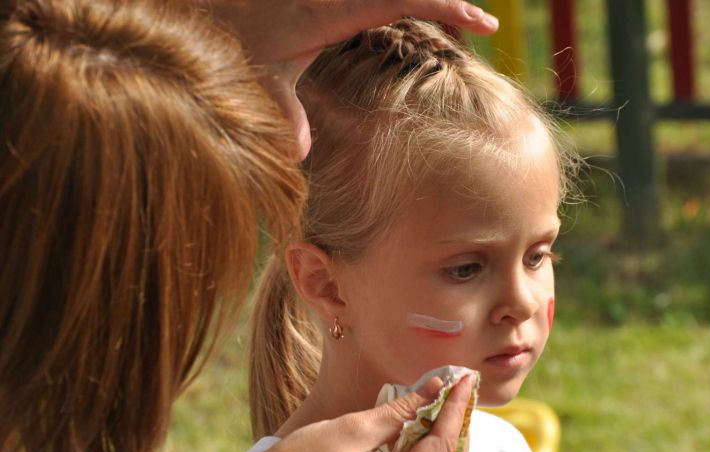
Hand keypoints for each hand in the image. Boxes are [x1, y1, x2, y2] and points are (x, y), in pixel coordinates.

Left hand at [203, 1, 498, 156]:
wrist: (202, 1)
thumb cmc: (231, 35)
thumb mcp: (262, 75)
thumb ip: (286, 113)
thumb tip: (300, 158)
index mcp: (338, 7)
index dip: (450, 8)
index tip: (486, 22)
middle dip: (449, 3)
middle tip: (480, 24)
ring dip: (427, 2)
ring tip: (459, 22)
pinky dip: (405, 4)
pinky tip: (414, 19)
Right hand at [240, 372, 475, 451]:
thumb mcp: (353, 429)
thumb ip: (401, 410)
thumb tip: (435, 388)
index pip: (442, 446)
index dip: (455, 408)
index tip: (466, 378)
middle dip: (458, 428)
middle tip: (459, 391)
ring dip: (445, 446)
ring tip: (444, 407)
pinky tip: (423, 433)